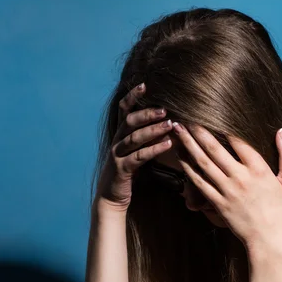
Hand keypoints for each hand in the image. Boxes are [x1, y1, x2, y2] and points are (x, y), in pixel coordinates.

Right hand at [94, 82, 173, 211]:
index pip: (124, 110)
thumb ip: (146, 137)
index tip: (144, 84)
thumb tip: (166, 122)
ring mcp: (117, 155)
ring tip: (170, 124)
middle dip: (146, 113)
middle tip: (164, 108)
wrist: (111, 197)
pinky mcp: (122, 169)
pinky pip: (138, 157)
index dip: (132, 96)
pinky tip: (168, 144)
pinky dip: (154, 149)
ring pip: (134, 138)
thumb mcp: (136, 150)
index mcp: (120, 134)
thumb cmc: (128, 171)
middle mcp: (117, 141)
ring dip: (153, 130)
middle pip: (129, 121)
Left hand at [172, 122, 281, 249]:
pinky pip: (200, 183)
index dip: (223, 126)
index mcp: (259, 170)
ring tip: (178, 131)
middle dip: (199, 131)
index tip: (212, 113)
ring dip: (189, 145)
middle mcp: (241, 177)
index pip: (238, 141)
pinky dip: (189, 169)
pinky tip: (181, 157)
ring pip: (203, 163)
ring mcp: (227, 190)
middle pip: (215, 148)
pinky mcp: (218, 203)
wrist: (270, 240)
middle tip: (186, 117)